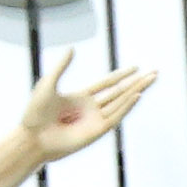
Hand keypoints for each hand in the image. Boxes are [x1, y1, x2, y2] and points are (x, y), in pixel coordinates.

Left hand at [7, 51, 155, 162]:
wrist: (32, 137)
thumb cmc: (34, 114)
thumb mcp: (48, 84)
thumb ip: (61, 67)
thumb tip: (71, 49)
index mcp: (81, 98)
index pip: (107, 85)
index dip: (121, 75)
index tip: (136, 67)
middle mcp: (91, 109)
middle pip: (119, 93)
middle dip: (136, 82)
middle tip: (154, 73)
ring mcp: (94, 120)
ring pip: (121, 103)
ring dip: (136, 91)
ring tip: (150, 80)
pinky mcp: (96, 131)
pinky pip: (115, 117)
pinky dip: (127, 106)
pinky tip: (137, 95)